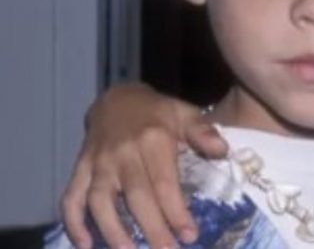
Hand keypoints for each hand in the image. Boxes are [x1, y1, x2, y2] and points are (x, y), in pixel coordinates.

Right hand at [59, 83, 227, 248]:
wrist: (117, 98)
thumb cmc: (158, 112)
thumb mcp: (185, 113)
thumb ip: (203, 132)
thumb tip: (222, 150)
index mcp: (153, 140)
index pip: (164, 183)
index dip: (175, 212)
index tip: (189, 236)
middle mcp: (123, 153)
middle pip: (135, 196)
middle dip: (151, 229)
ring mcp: (98, 162)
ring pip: (99, 200)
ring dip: (111, 230)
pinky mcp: (80, 168)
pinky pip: (71, 196)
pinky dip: (73, 221)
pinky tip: (84, 243)